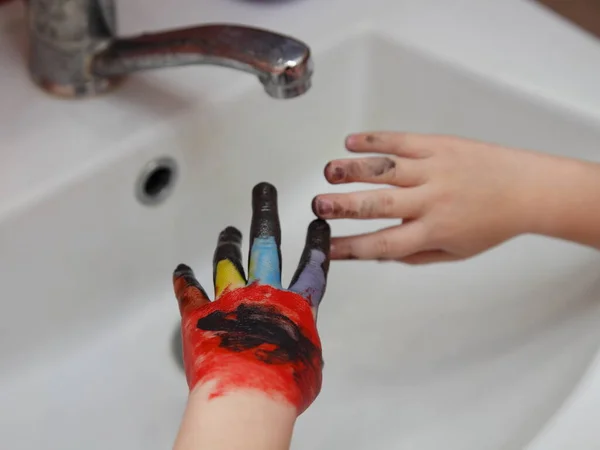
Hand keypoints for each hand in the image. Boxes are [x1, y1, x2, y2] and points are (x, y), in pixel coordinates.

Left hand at [173, 182, 329, 414]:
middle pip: (266, 246)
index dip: (315, 244)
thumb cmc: (283, 387)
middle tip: (264, 192)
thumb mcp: (308, 366)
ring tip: (229, 230)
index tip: (317, 222)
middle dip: (265, 215)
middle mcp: (264, 295)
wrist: (248, 396)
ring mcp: (231, 301)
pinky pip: (190, 291)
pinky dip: (185, 279)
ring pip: (229, 261)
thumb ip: (302, 347)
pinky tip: (181, 269)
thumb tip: (298, 350)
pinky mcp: (201, 315)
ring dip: (228, 243)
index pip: (310, 267)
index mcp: (296, 307)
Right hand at [312, 132, 564, 263]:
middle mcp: (431, 201)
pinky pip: (401, 140)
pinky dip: (374, 139)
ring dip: (353, 169)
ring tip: (328, 171)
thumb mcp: (454, 252)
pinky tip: (351, 142)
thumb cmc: (490, 224)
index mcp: (434, 231)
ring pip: (386, 169)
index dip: (351, 247)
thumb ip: (414, 254)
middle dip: (344, 206)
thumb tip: (377, 253)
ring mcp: (434, 169)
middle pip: (379, 204)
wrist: (527, 189)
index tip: (326, 248)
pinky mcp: (438, 145)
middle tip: (318, 205)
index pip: (384, 242)